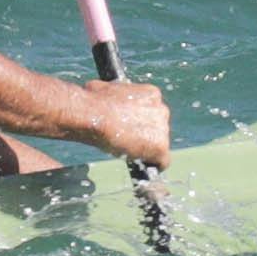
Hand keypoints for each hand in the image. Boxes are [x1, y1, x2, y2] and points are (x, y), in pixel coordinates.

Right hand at [57, 76, 172, 166]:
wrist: (93, 114)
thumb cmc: (94, 100)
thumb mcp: (108, 89)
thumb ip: (119, 96)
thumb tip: (109, 100)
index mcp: (152, 94)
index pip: (153, 111)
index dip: (141, 120)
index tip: (131, 126)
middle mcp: (162, 109)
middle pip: (158, 127)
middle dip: (146, 133)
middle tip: (129, 139)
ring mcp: (162, 129)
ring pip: (159, 143)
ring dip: (147, 148)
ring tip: (130, 152)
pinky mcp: (160, 147)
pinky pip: (162, 161)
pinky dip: (153, 165)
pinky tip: (143, 166)